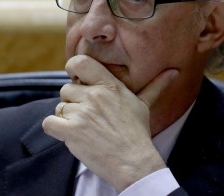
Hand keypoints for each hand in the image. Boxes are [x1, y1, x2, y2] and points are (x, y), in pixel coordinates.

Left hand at [41, 55, 177, 191]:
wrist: (133, 162)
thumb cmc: (137, 133)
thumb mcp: (144, 105)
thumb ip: (155, 86)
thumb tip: (174, 72)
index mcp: (109, 85)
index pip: (79, 62)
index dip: (73, 69)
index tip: (78, 80)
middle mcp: (94, 96)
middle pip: (66, 89)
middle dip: (73, 102)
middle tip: (88, 116)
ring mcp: (82, 113)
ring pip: (59, 107)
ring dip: (67, 119)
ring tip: (85, 129)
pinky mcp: (71, 131)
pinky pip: (49, 122)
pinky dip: (55, 129)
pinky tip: (69, 135)